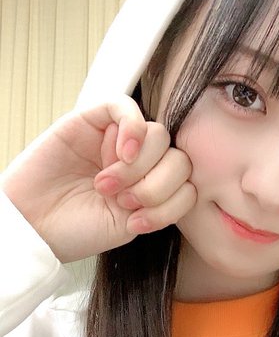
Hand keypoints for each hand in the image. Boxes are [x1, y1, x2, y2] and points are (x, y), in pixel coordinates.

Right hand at [1, 95, 194, 262]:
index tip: (138, 222)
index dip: (170, 202)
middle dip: (156, 185)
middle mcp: (139, 162)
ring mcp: (117, 139)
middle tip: (122, 201)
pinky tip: (123, 154)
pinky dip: (133, 129)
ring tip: (106, 186)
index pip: (186, 181)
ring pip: (158, 134)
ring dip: (139, 167)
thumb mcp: (130, 225)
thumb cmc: (78, 229)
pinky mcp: (92, 119)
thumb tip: (184, 180)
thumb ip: (161, 202)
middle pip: (178, 157)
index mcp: (151, 186)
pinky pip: (127, 107)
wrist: (35, 226)